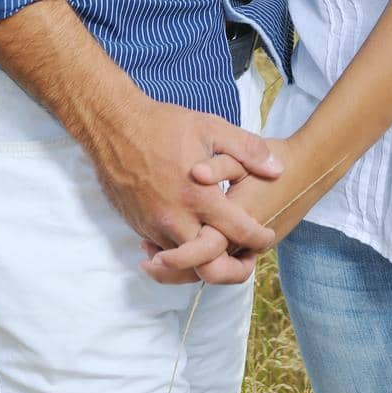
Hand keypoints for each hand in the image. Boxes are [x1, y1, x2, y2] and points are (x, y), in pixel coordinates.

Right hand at [89, 97, 283, 273]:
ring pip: (184, 261)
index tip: (268, 236)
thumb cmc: (164, 125)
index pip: (238, 231)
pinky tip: (192, 236)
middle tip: (247, 259)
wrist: (114, 127)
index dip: (259, 238)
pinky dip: (180, 251)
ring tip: (223, 248)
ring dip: (204, 259)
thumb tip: (277, 168)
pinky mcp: (139, 226)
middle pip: (209, 265)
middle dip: (233, 268)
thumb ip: (248, 149)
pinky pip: (164, 250)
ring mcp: (154, 226)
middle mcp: (176, 218)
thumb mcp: (211, 128)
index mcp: (199, 196)